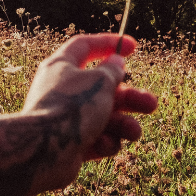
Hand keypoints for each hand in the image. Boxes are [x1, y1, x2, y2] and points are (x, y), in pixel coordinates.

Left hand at [0, 34, 157, 195]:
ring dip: (124, 124)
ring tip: (134, 132)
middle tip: (151, 104)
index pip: (85, 47)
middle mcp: (63, 90)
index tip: (133, 47)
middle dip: (130, 98)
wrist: (45, 151)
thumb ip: (112, 71)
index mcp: (63, 67)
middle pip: (103, 88)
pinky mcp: (70, 144)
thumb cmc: (71, 108)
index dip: (109, 43)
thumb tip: (116, 63)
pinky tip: (105, 144)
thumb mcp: (100, 82)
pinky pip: (96, 139)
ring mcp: (67, 118)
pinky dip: (105, 142)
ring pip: (104, 117)